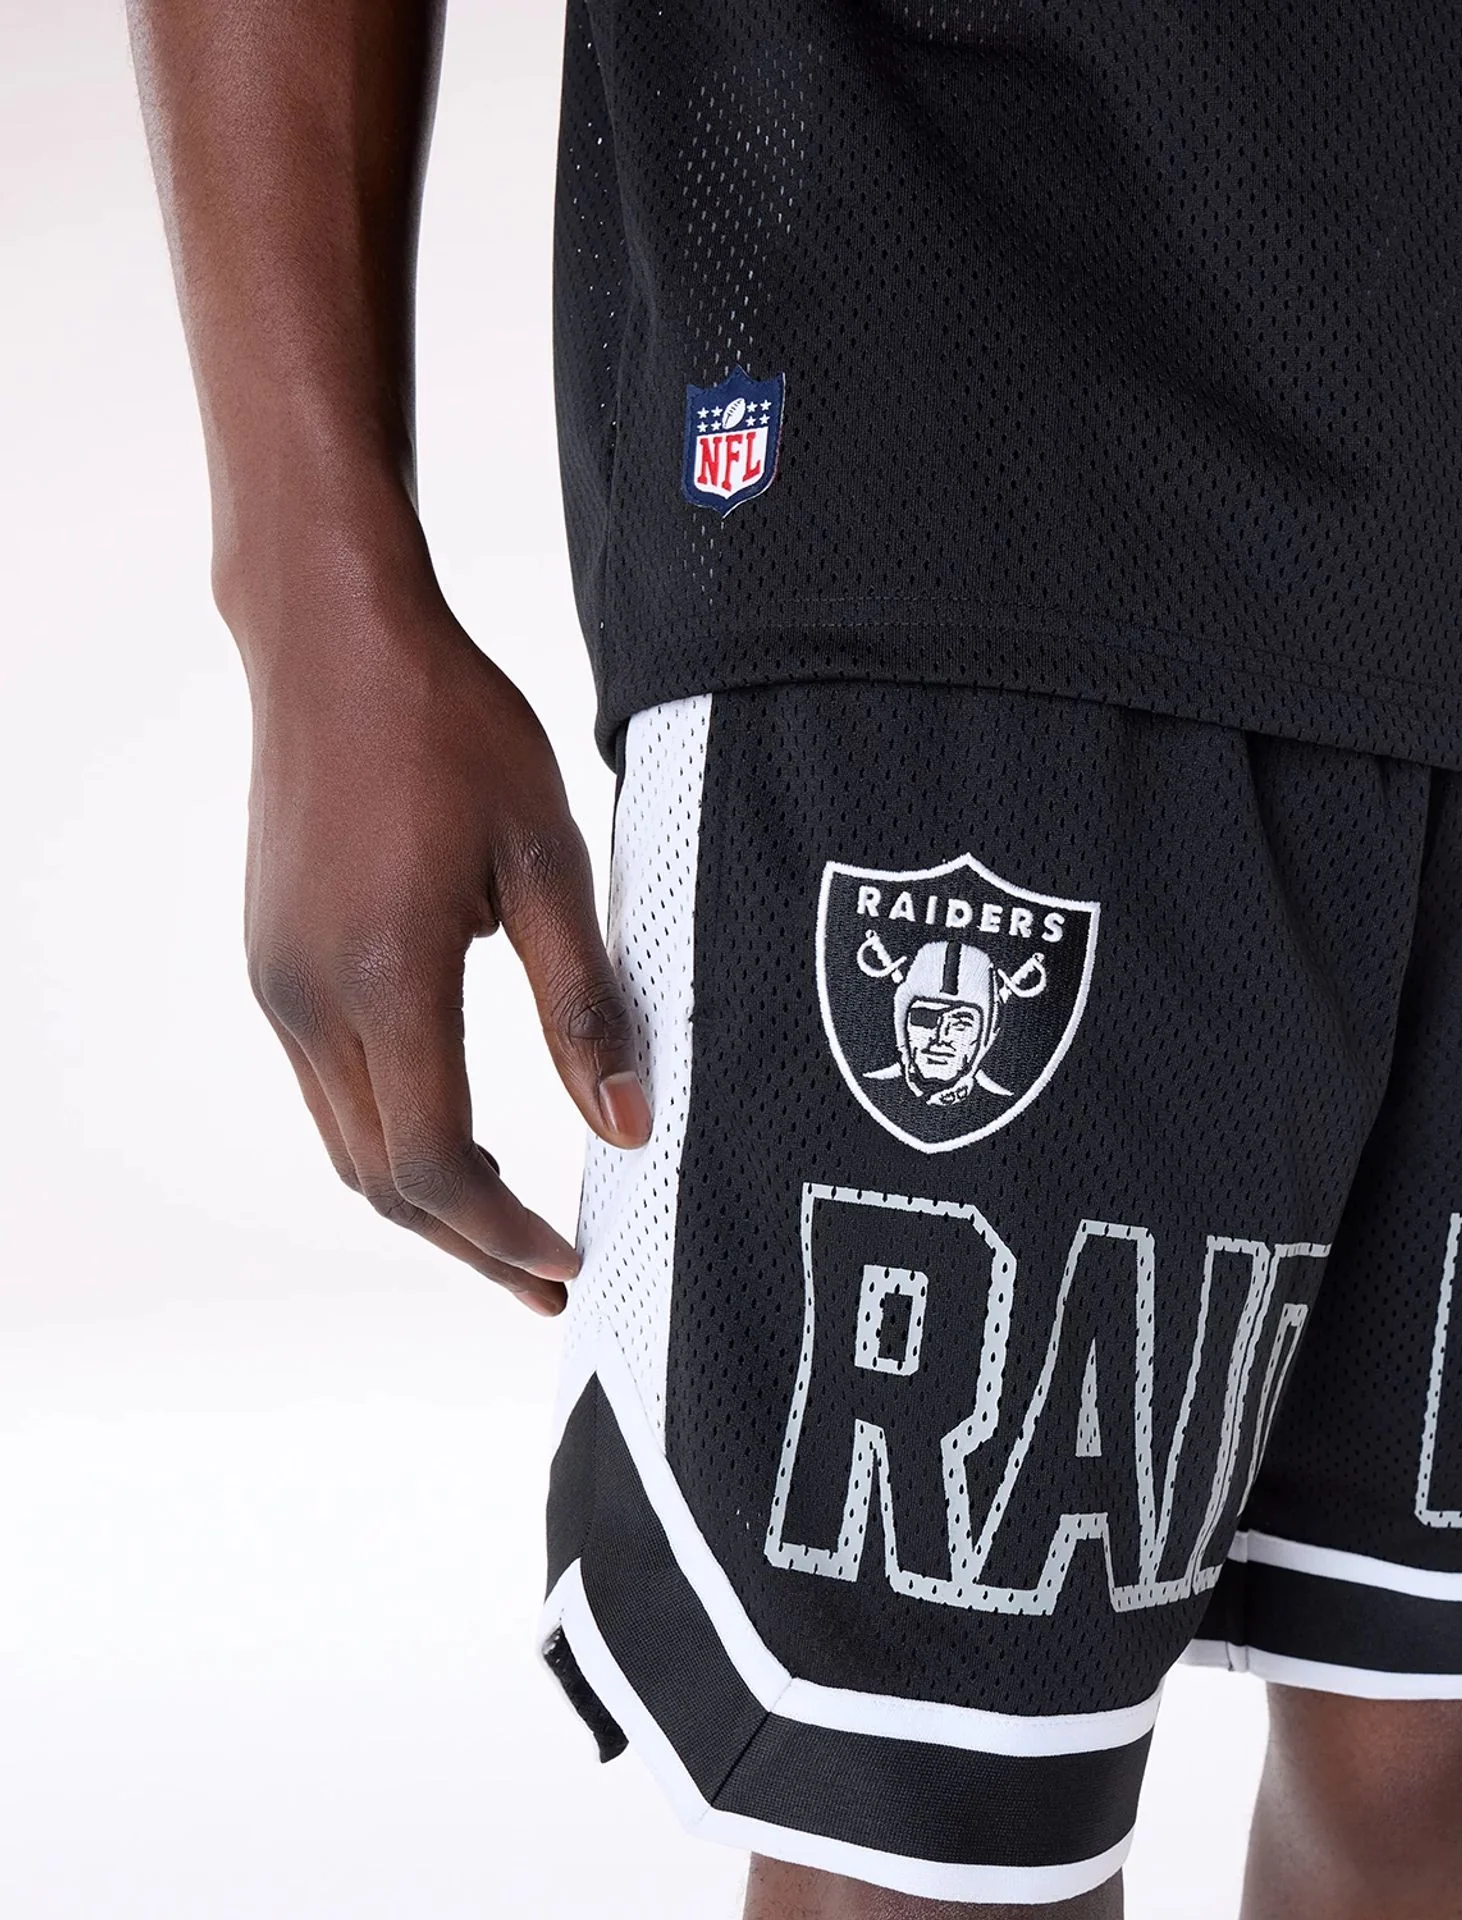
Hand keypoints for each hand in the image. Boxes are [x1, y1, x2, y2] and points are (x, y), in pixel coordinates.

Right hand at [241, 594, 646, 1313]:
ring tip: (508, 1229)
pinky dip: (394, 1137)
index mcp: (384, 979)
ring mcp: (279, 984)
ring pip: (349, 1143)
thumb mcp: (548, 858)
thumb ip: (582, 1002)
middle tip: (546, 1281)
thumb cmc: (450, 729)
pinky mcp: (275, 961)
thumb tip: (624, 1123)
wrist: (334, 640)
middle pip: (381, 1180)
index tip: (570, 1263)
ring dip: (428, 1199)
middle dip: (468, 1244)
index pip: (435, 1165)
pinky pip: (331, 1089)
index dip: (503, 1234)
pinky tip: (455, 1134)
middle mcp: (310, 999)